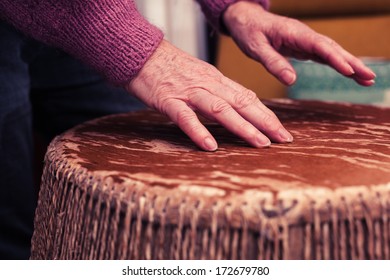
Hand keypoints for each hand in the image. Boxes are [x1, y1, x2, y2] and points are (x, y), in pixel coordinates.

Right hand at [126, 40, 292, 150]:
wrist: (141, 53)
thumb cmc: (170, 68)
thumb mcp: (200, 77)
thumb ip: (217, 93)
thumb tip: (236, 111)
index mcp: (216, 80)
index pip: (247, 97)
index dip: (267, 114)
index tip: (282, 131)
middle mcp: (207, 84)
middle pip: (241, 102)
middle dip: (265, 122)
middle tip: (284, 139)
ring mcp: (188, 92)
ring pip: (220, 109)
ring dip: (242, 127)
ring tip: (260, 143)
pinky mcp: (168, 100)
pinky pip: (185, 117)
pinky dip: (199, 131)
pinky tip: (210, 146)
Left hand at [223, 1, 375, 85]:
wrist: (246, 19)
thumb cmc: (249, 31)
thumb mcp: (256, 48)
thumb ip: (273, 63)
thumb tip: (292, 81)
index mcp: (294, 33)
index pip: (319, 46)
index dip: (335, 58)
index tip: (349, 71)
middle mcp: (304, 35)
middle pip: (332, 48)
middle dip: (352, 63)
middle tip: (370, 77)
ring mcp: (305, 40)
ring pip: (331, 52)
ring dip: (350, 64)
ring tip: (367, 79)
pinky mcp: (303, 47)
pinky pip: (323, 55)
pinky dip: (337, 64)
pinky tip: (349, 73)